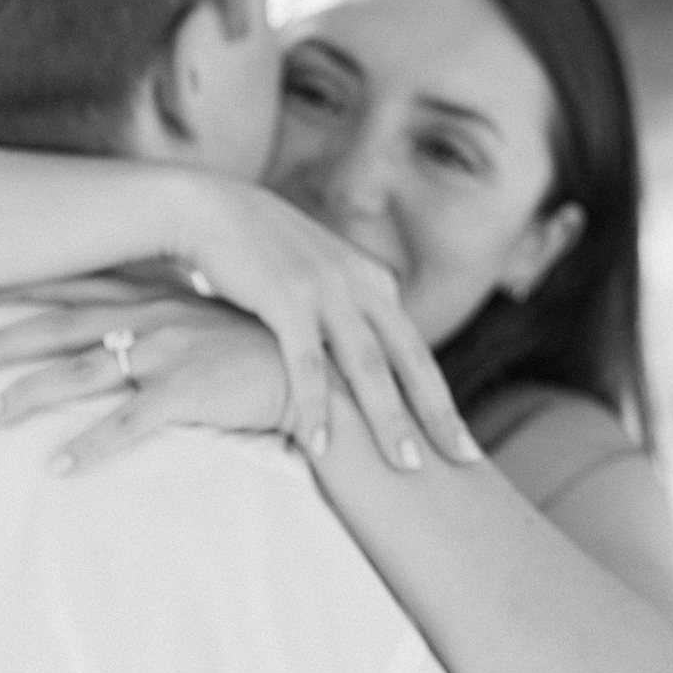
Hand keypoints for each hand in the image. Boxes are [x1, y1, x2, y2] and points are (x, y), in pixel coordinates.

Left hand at [0, 295, 290, 472]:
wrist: (327, 371)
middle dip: (2, 343)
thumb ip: (166, 323)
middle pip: (60, 328)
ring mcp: (170, 350)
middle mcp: (154, 318)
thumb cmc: (266, 355)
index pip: (76, 289)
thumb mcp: (209, 325)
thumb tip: (127, 335)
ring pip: (82, 373)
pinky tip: (58, 465)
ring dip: (30, 395)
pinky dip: (91, 445)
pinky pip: (129, 422)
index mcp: (155, 299)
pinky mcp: (191, 389)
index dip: (23, 288)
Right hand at [164, 176, 477, 466]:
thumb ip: (341, 309)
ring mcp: (326, 289)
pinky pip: (306, 364)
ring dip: (388, 418)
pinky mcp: (286, 298)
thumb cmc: (254, 250)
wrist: (207, 208)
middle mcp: (360, 283)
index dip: (439, 399)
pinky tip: (320, 446)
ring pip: (368, 366)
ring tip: (405, 464)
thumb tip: (352, 359)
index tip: (458, 440)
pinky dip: (315, 407)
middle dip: (438, 414)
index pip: (414, 351)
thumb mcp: (314, 274)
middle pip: (409, 360)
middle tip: (465, 459)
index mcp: (371, 281)